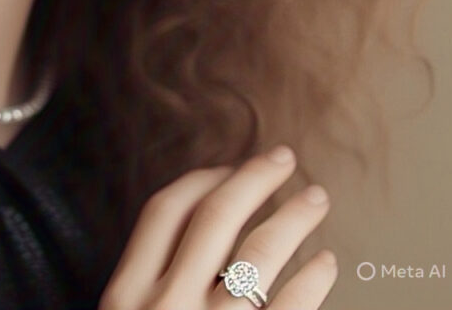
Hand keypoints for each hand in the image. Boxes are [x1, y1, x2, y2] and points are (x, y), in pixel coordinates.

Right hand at [98, 145, 337, 309]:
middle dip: (253, 179)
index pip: (165, 212)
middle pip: (215, 218)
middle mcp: (166, 304)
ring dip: (293, 218)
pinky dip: (312, 280)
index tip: (229, 168)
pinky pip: (290, 307)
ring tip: (315, 199)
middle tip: (284, 158)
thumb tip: (193, 241)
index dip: (200, 181)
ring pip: (259, 254)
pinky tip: (325, 263)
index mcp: (126, 293)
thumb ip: (145, 291)